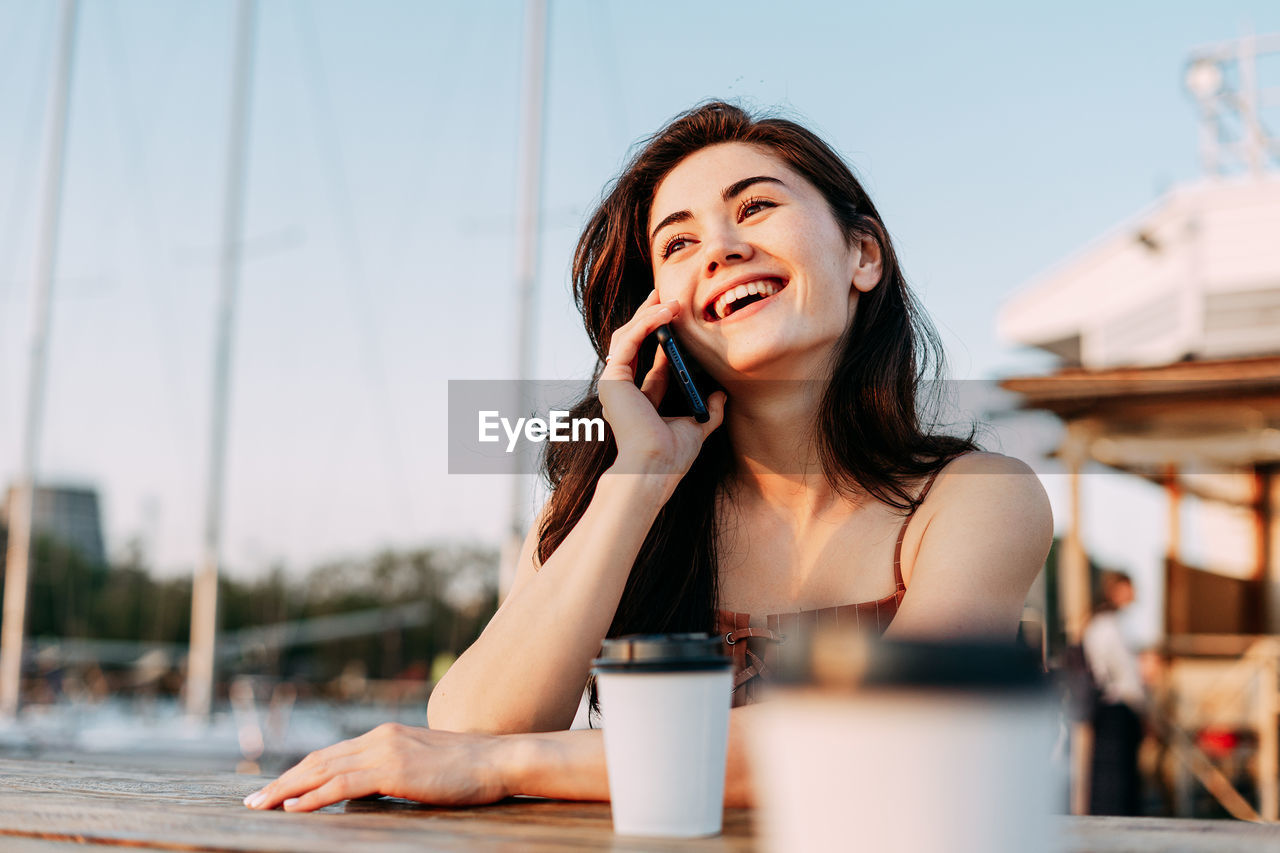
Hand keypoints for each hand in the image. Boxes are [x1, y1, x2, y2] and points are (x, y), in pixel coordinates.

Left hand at [242, 723, 512, 811]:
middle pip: (318, 760)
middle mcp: (380, 738)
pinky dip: (313, 797)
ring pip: (322, 771)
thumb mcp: (425, 767)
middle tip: (253, 801)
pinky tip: (293, 808)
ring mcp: (385, 751)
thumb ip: (396, 772)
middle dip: (282, 782)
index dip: (300, 773)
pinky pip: (342, 785)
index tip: (276, 790)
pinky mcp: (393, 769)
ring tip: (260, 806)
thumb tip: (372, 791)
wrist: (499, 759)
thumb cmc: (470, 769)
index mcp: (386, 736)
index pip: (331, 755)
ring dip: (286, 790)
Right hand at [598, 289, 725, 481]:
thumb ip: (709, 411)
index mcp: (640, 400)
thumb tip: (721, 395)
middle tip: (667, 293)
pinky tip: (664, 311)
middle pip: (635, 342)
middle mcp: (624, 390)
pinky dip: (646, 323)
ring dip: (650, 314)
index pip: (652, 361)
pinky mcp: (612, 378)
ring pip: (629, 335)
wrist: (655, 467)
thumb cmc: (671, 456)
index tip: (679, 317)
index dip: (665, 338)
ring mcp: (615, 383)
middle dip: (651, 316)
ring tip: (670, 298)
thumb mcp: (697, 427)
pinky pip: (628, 340)